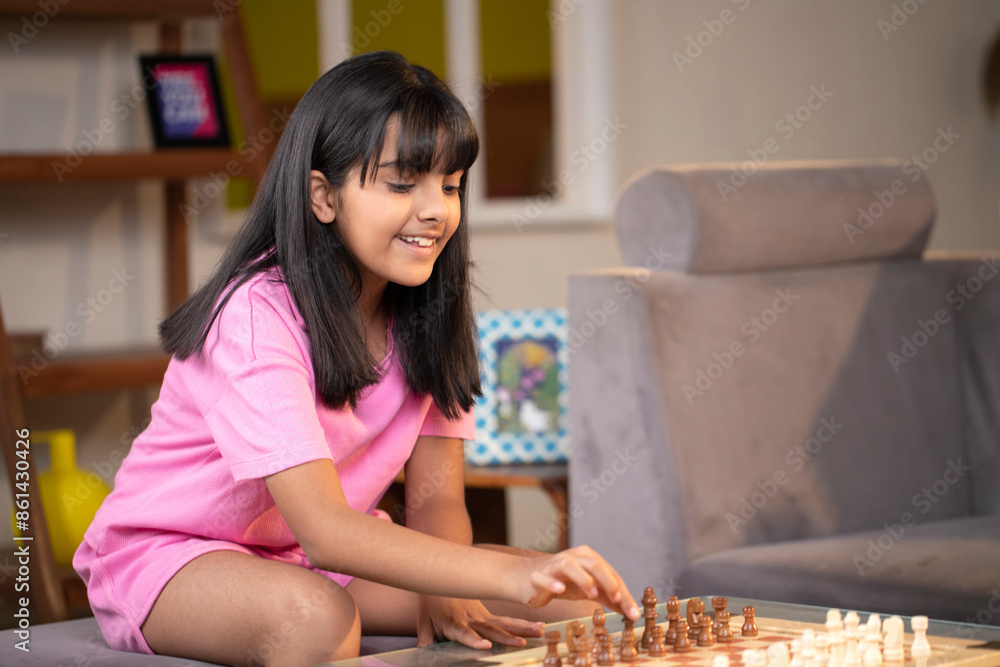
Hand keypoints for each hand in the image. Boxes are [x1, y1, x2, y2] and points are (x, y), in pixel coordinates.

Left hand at [417, 594, 544, 649]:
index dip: (474, 640)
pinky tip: (539, 627)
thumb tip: (422, 660)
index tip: (485, 646)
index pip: (464, 634)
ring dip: (522, 628)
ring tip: (540, 631)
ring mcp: (482, 616)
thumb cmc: (431, 605)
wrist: (441, 577)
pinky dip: (522, 624)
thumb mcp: (423, 624)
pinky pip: (506, 620)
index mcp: (454, 623)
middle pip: (492, 629)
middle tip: (521, 643)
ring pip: (504, 623)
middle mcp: (472, 620)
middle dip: (507, 637)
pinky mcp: (488, 615)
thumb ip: (425, 643)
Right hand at [518, 545, 639, 620]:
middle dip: (608, 581)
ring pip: (569, 565)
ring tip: (593, 593)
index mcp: (588, 558)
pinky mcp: (538, 575)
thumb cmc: (562, 581)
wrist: (527, 578)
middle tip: (616, 599)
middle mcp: (573, 557)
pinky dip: (552, 582)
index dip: (622, 591)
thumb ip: (608, 596)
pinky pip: (545, 577)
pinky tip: (560, 589)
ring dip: (583, 578)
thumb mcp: (588, 588)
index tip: (632, 611)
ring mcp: (554, 565)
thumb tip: (630, 611)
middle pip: (594, 564)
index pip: (609, 573)